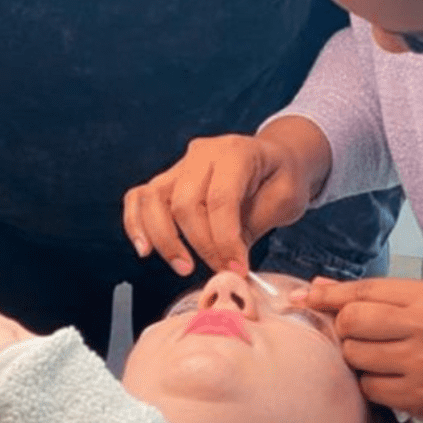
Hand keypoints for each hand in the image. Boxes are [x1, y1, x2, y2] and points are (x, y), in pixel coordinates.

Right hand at [123, 118, 330, 274]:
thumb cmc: (282, 178)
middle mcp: (202, 153)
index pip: (220, 198)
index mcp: (236, 152)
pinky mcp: (168, 179)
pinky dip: (136, 224)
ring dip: (164, 239)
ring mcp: (181, 164)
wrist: (277, 159)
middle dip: (201, 245)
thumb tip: (228, 263)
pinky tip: (145, 250)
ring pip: (153, 199)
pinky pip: (139, 198)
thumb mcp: (286, 199)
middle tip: (221, 271)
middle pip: (184, 202)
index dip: (225, 240)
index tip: (236, 270)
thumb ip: (255, 225)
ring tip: (184, 267)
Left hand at [297, 276, 422, 422]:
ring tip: (381, 357)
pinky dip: (372, 384)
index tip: (305, 296)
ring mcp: (422, 363)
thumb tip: (322, 285)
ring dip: (357, 358)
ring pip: (356, 356)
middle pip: (352, 321)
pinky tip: (391, 378)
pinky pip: (370, 388)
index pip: (363, 290)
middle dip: (345, 328)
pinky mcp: (419, 397)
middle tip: (358, 334)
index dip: (329, 294)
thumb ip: (378, 294)